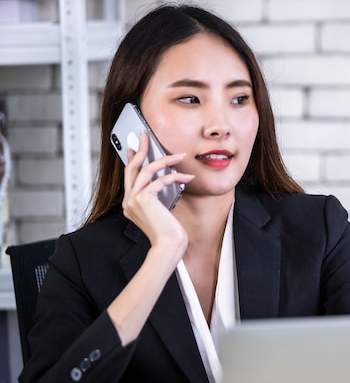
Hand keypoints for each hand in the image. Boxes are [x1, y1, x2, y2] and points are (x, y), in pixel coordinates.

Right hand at [122, 131, 193, 250]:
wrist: (168, 246)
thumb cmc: (168, 233)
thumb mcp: (161, 211)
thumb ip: (157, 197)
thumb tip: (164, 180)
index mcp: (130, 203)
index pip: (130, 176)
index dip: (133, 159)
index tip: (136, 147)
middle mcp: (128, 200)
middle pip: (132, 167)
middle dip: (140, 149)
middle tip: (145, 135)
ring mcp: (133, 200)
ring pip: (147, 170)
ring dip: (166, 160)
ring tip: (181, 156)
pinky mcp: (143, 199)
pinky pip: (160, 180)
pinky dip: (176, 176)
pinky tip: (188, 177)